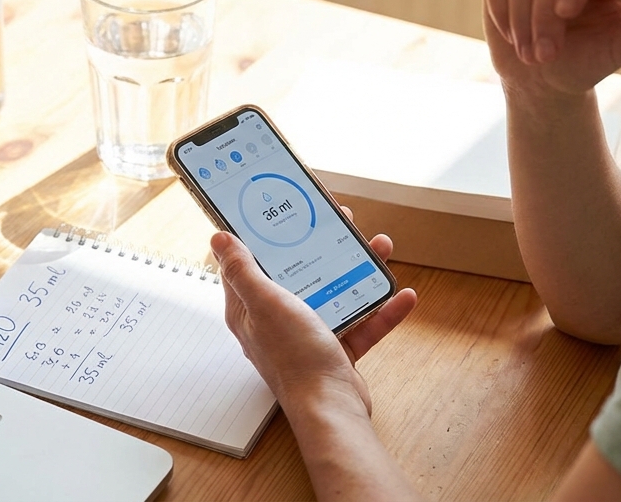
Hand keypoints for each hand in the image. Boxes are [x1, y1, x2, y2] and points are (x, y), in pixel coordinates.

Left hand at [209, 228, 417, 415]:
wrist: (331, 408)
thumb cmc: (295, 359)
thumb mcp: (265, 304)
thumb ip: (243, 270)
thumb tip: (219, 238)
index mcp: (252, 308)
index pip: (251, 263)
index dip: (266, 234)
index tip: (284, 212)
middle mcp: (278, 319)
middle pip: (300, 271)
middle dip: (323, 245)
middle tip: (342, 220)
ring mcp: (309, 333)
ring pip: (335, 290)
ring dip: (360, 269)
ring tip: (380, 247)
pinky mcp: (338, 348)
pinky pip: (362, 321)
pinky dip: (382, 309)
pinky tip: (401, 295)